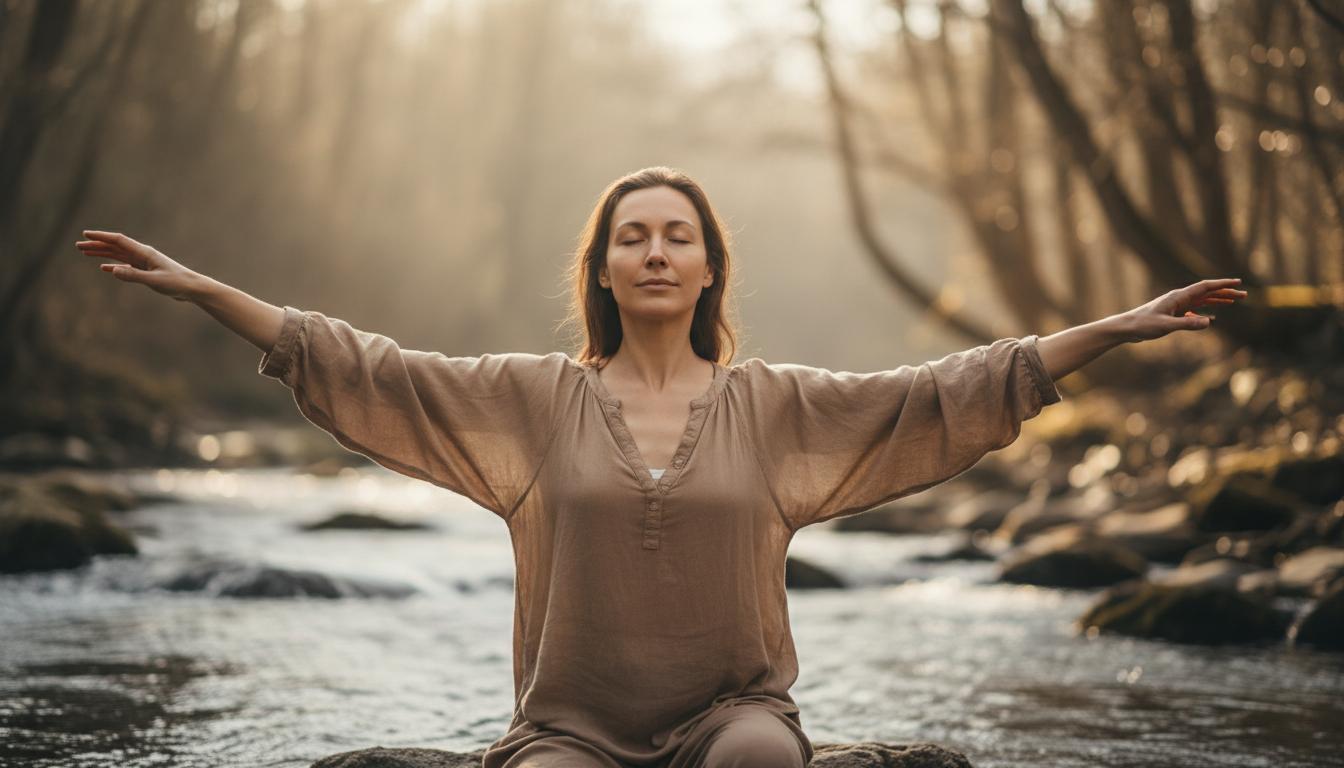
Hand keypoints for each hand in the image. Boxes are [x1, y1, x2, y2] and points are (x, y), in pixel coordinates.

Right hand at [75, 230, 203, 301]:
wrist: (192, 288)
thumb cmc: (176, 283)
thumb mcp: (153, 280)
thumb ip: (133, 276)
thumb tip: (111, 270)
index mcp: (144, 253)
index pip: (119, 241)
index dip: (101, 237)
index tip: (85, 234)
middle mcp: (143, 254)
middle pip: (115, 246)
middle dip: (97, 245)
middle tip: (78, 245)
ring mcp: (144, 262)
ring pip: (119, 255)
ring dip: (102, 253)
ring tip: (86, 252)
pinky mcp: (147, 271)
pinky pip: (126, 266)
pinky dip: (115, 265)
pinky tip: (106, 268)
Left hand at [1120, 277, 1246, 341]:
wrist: (1126, 328)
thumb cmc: (1143, 325)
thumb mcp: (1166, 326)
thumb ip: (1187, 324)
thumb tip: (1210, 322)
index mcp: (1178, 296)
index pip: (1205, 286)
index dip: (1222, 284)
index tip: (1238, 282)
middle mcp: (1179, 298)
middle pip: (1207, 292)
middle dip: (1226, 292)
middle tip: (1244, 295)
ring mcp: (1175, 306)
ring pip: (1201, 301)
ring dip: (1217, 300)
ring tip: (1234, 302)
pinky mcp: (1171, 314)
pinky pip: (1193, 311)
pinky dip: (1204, 313)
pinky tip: (1210, 319)